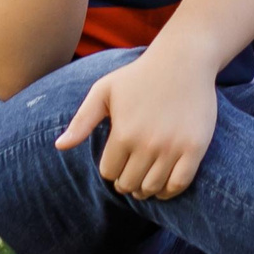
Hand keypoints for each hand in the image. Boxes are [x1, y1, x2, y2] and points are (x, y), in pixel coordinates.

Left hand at [54, 48, 218, 199]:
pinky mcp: (195, 147)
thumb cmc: (139, 75)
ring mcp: (173, 147)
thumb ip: (81, 120)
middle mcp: (147, 144)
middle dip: (125, 182)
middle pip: (129, 184)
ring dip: (145, 189)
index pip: (109, 172)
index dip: (110, 170)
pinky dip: (169, 192)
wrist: (183, 61)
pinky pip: (180, 183)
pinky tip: (163, 186)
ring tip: (144, 183)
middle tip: (129, 176)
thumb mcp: (104, 91)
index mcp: (123, 133)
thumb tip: (59, 147)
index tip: (116, 162)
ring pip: (153, 187)